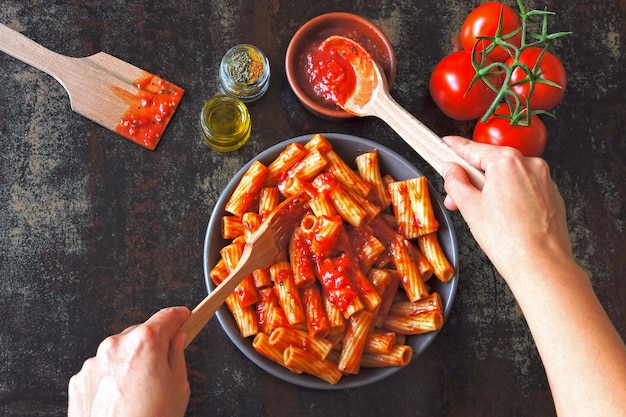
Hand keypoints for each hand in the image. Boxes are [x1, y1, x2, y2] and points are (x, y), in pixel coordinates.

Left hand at [68, 306, 190, 416]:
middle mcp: (116, 345)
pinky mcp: (80, 379)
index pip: (167, 316)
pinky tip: (122, 399)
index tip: (183, 317)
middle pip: (141, 333)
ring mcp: (94, 362)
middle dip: (153, 345)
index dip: (179, 316)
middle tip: (163, 367)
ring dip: (130, 362)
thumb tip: (176, 339)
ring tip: (139, 392)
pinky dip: (112, 378)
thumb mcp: (179, 386)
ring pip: (119, 352)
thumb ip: (177, 354)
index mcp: (145, 342)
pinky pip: (102, 369)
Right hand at [441, 136, 571, 281]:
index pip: (474, 149)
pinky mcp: (552, 196)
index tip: (446, 144)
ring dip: (490, 189)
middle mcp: (530, 164)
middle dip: (471, 179)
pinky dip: (510, 197)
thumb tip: (450, 170)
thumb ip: (456, 183)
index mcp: (507, 161)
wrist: (541, 265)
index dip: (455, 147)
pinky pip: (524, 189)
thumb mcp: (469, 207)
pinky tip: (501, 218)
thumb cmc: (508, 238)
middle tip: (455, 198)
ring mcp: (545, 180)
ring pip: (509, 177)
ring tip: (479, 214)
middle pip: (492, 164)